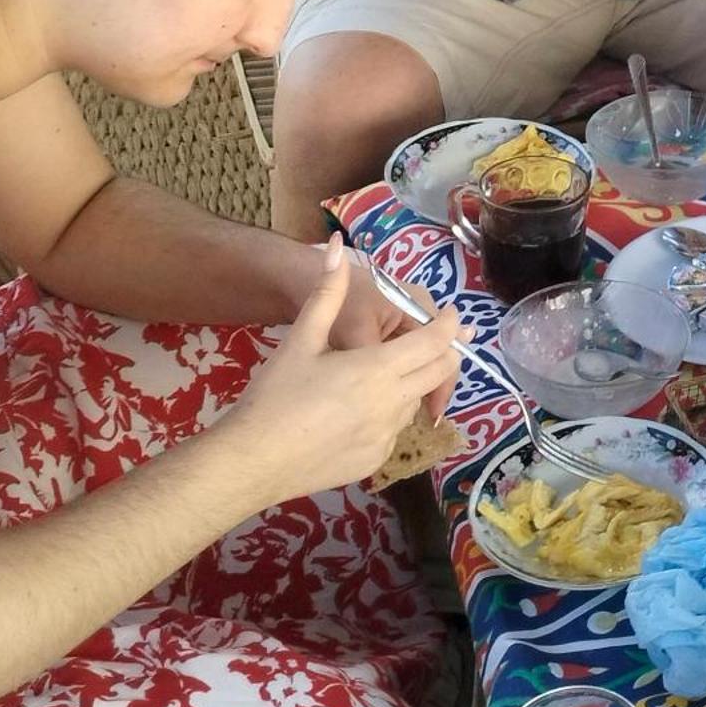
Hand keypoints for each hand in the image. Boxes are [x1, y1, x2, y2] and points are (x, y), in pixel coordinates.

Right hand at [224, 238, 465, 507]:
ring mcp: (386, 436)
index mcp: (378, 369)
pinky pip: (395, 430)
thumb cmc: (274, 396)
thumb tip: (336, 246)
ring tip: (390, 372)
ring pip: (416, 401)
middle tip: (438, 339)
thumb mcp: (300, 339)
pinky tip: (361, 409)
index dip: (450, 326)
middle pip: (439, 372)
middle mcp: (392, 403)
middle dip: (446, 352)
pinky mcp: (375, 460)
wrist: (251, 460)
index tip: (454, 315)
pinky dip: (390, 414)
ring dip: (415, 383)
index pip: (434, 342)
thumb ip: (327, 293)